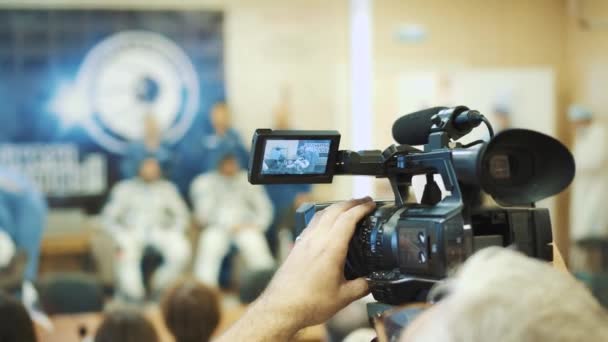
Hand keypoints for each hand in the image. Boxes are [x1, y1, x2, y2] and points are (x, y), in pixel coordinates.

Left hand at [218, 197, 375, 340]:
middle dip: (351, 202)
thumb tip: (373, 281)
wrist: (281, 308)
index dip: (362, 208)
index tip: (371, 204)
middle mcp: (316, 240)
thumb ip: (362, 287)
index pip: (348, 218)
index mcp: (331, 249)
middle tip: (364, 201)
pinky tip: (325, 223)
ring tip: (347, 207)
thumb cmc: (308, 303)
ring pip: (321, 214)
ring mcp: (304, 241)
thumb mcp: (344, 298)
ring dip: (337, 207)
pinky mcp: (296, 247)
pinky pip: (312, 224)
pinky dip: (323, 217)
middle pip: (334, 210)